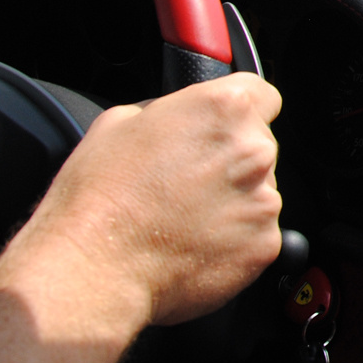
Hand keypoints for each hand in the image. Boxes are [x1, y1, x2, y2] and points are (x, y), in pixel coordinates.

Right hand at [18, 71, 284, 325]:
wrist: (96, 267)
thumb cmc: (100, 197)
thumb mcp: (120, 122)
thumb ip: (171, 112)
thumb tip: (181, 119)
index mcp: (225, 109)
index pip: (261, 95)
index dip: (238, 113)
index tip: (224, 128)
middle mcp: (255, 150)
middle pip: (259, 145)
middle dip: (231, 159)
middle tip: (188, 181)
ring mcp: (265, 199)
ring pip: (260, 191)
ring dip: (234, 200)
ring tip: (185, 218)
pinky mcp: (265, 243)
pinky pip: (257, 233)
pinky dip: (235, 238)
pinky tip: (194, 243)